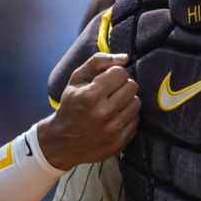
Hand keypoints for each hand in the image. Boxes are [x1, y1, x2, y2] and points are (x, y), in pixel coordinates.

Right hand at [39, 53, 139, 168]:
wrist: (63, 141)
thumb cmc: (71, 106)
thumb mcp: (77, 79)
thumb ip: (99, 61)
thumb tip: (125, 58)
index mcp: (91, 96)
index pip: (121, 73)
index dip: (114, 73)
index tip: (107, 80)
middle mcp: (103, 113)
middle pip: (132, 86)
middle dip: (123, 85)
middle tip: (111, 91)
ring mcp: (113, 129)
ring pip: (137, 102)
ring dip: (127, 101)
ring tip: (114, 104)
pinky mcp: (120, 142)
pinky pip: (136, 120)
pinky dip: (127, 116)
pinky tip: (114, 117)